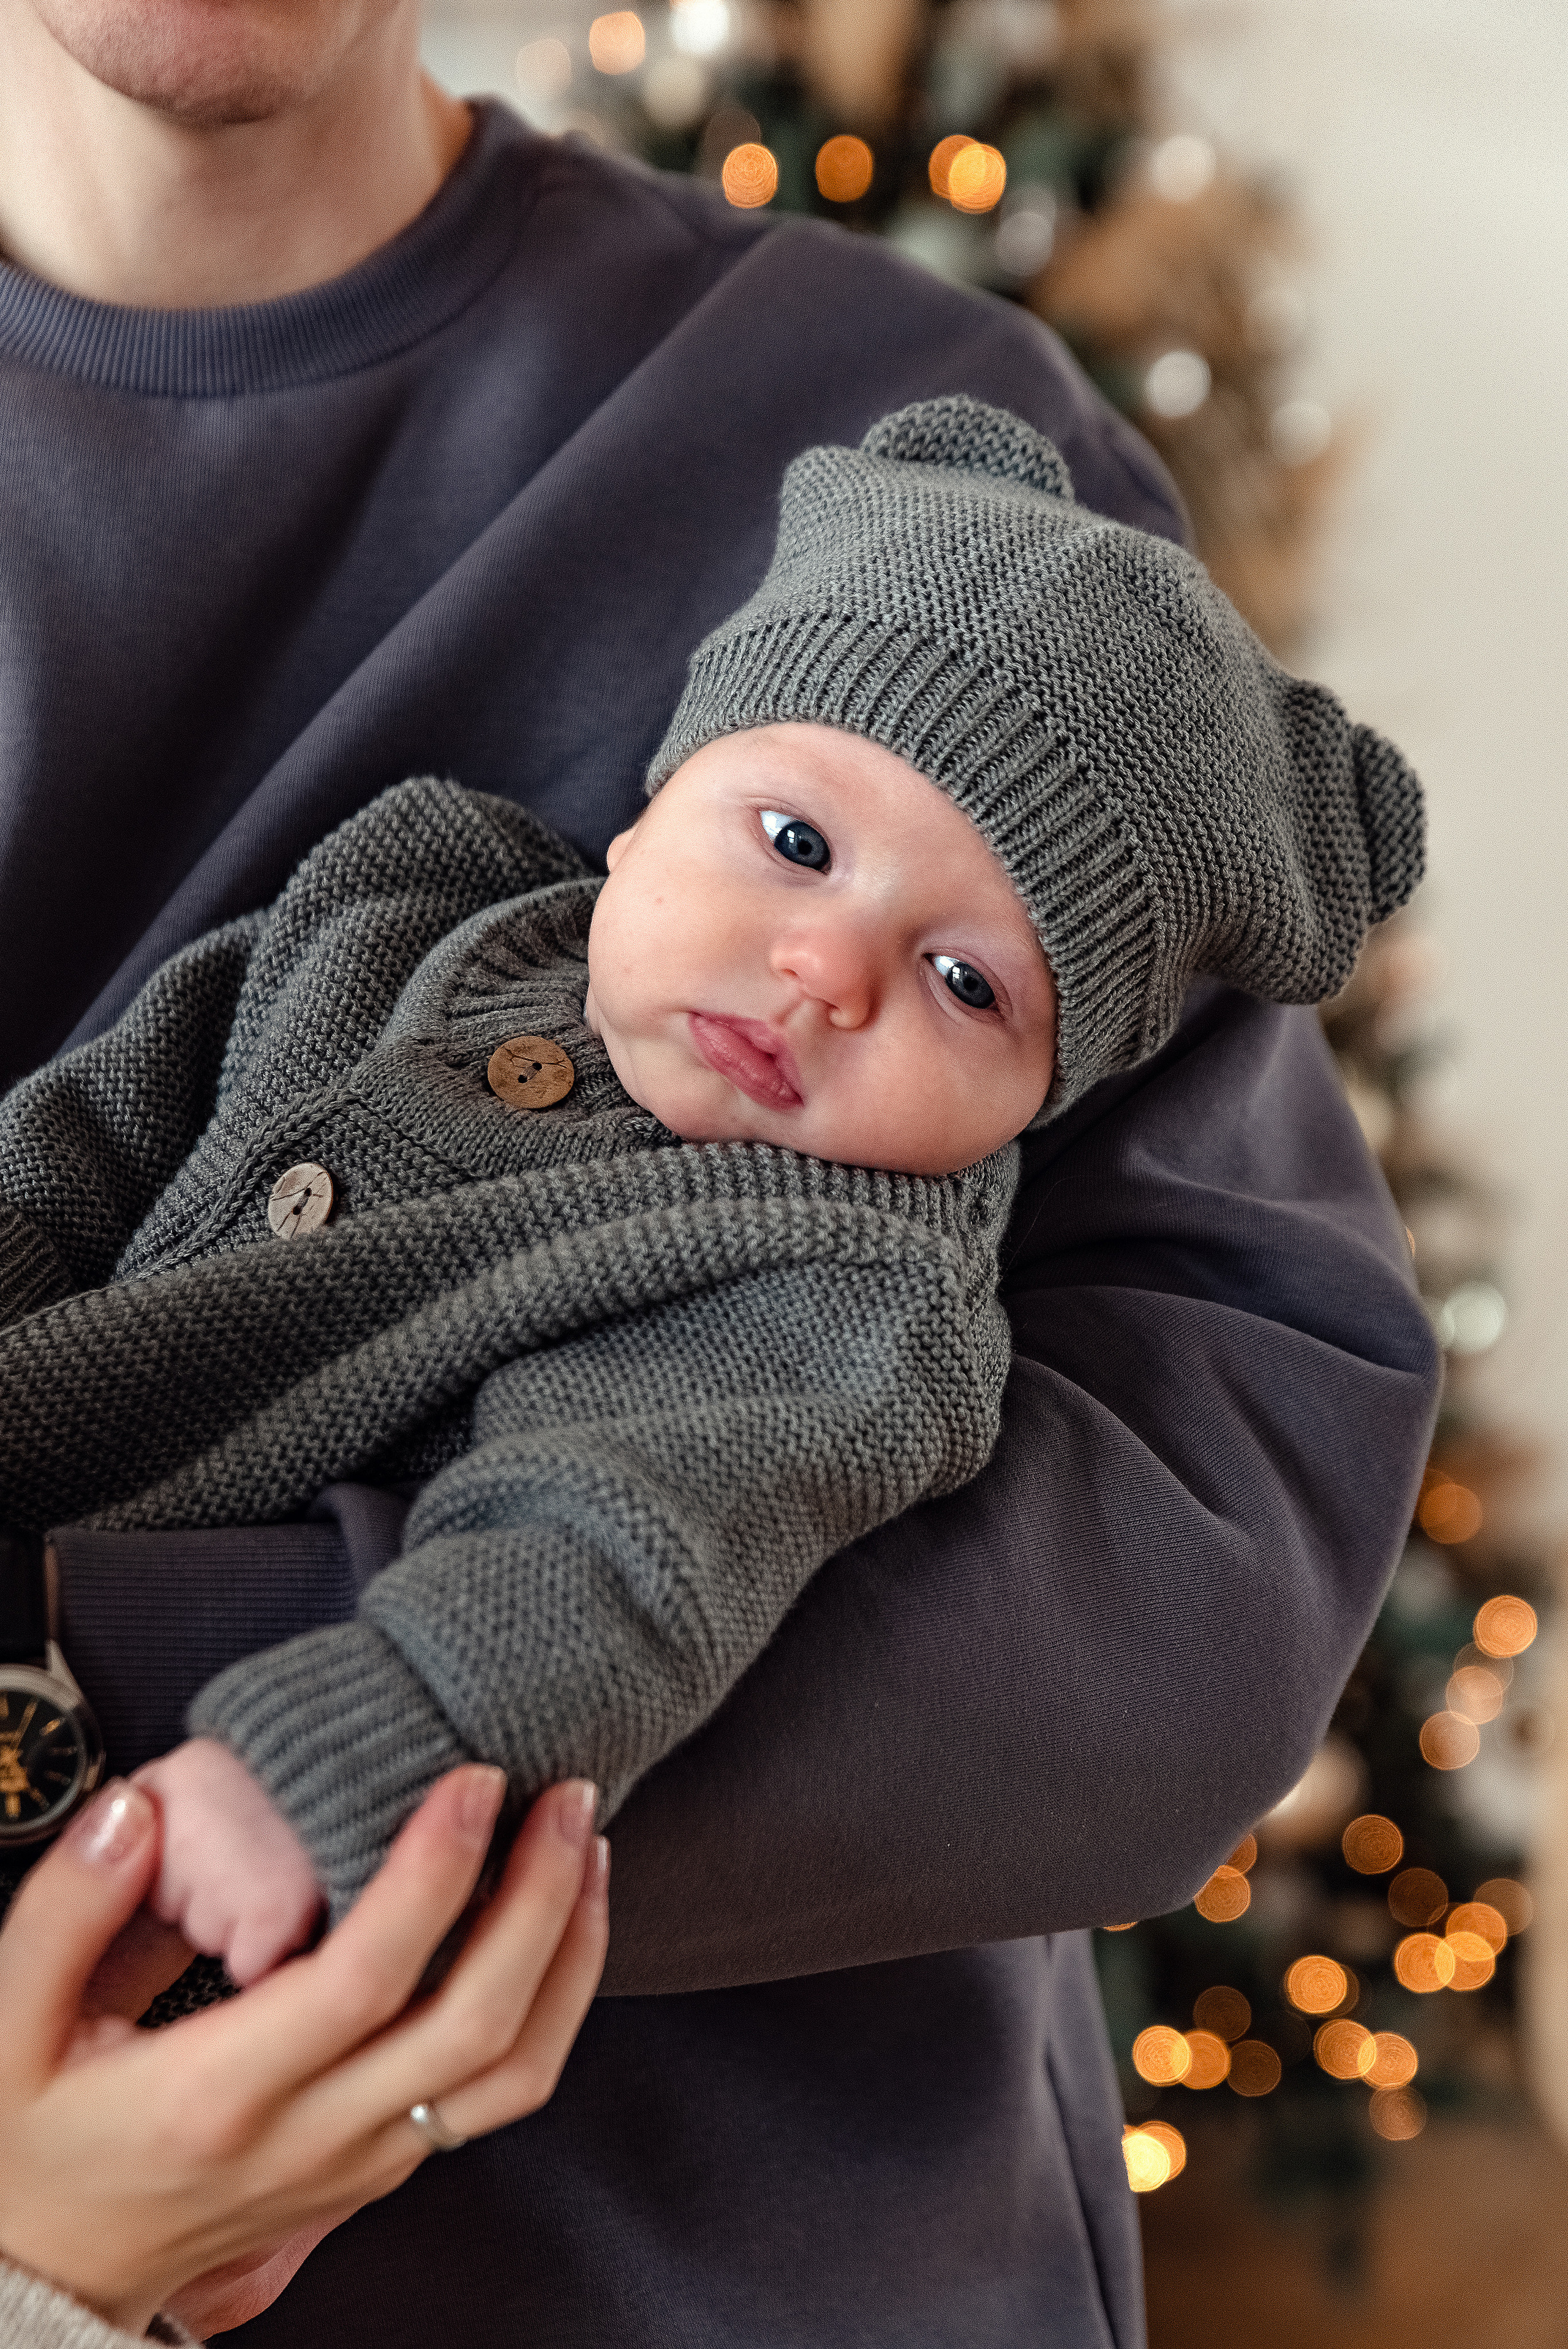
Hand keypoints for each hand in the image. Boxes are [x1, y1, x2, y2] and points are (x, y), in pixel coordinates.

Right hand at [0, 1765, 607, 2337]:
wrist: (45, 2278)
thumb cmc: (33, 2150)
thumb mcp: (3, 2034)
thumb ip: (66, 1913)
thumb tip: (136, 1813)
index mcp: (218, 2095)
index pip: (366, 1979)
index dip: (436, 1873)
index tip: (471, 1781)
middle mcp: (310, 2137)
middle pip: (474, 2025)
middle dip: (539, 1897)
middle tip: (565, 1794)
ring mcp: (361, 2162)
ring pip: (515, 2071)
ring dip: (570, 1951)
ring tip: (588, 1846)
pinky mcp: (384, 2165)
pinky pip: (499, 2093)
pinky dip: (552, 2002)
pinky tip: (557, 1923)